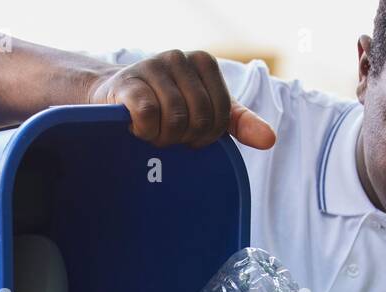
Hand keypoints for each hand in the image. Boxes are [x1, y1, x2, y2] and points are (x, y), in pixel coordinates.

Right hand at [87, 50, 275, 149]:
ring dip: (163, 138)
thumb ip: (240, 123)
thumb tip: (269, 140)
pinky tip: (139, 130)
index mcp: (204, 62)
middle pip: (200, 118)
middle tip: (170, 136)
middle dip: (184, 138)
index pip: (222, 114)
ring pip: (175, 119)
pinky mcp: (130, 82)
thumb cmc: (166, 105)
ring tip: (154, 133)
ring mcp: (153, 66)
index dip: (207, 136)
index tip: (190, 136)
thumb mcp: (207, 110)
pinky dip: (146, 131)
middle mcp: (180, 57)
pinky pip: (148, 115)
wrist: (115, 97)